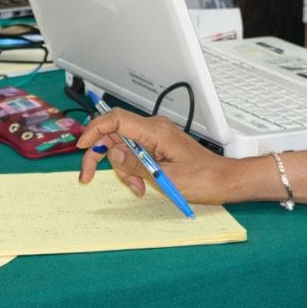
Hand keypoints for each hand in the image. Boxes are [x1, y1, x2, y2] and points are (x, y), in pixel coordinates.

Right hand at [77, 109, 235, 203]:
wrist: (224, 180)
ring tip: (137, 188)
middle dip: (104, 158)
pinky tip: (141, 184)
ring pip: (122, 148)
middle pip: (114, 135)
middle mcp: (154, 130)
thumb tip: (111, 153)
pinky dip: (132, 169)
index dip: (95, 129)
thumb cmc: (203, 178)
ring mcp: (156, 137)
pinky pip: (135, 153)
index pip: (117, 119)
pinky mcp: (158, 146)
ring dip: (122, 169)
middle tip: (90, 177)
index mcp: (156, 132)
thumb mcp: (166, 177)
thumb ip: (136, 165)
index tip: (82, 145)